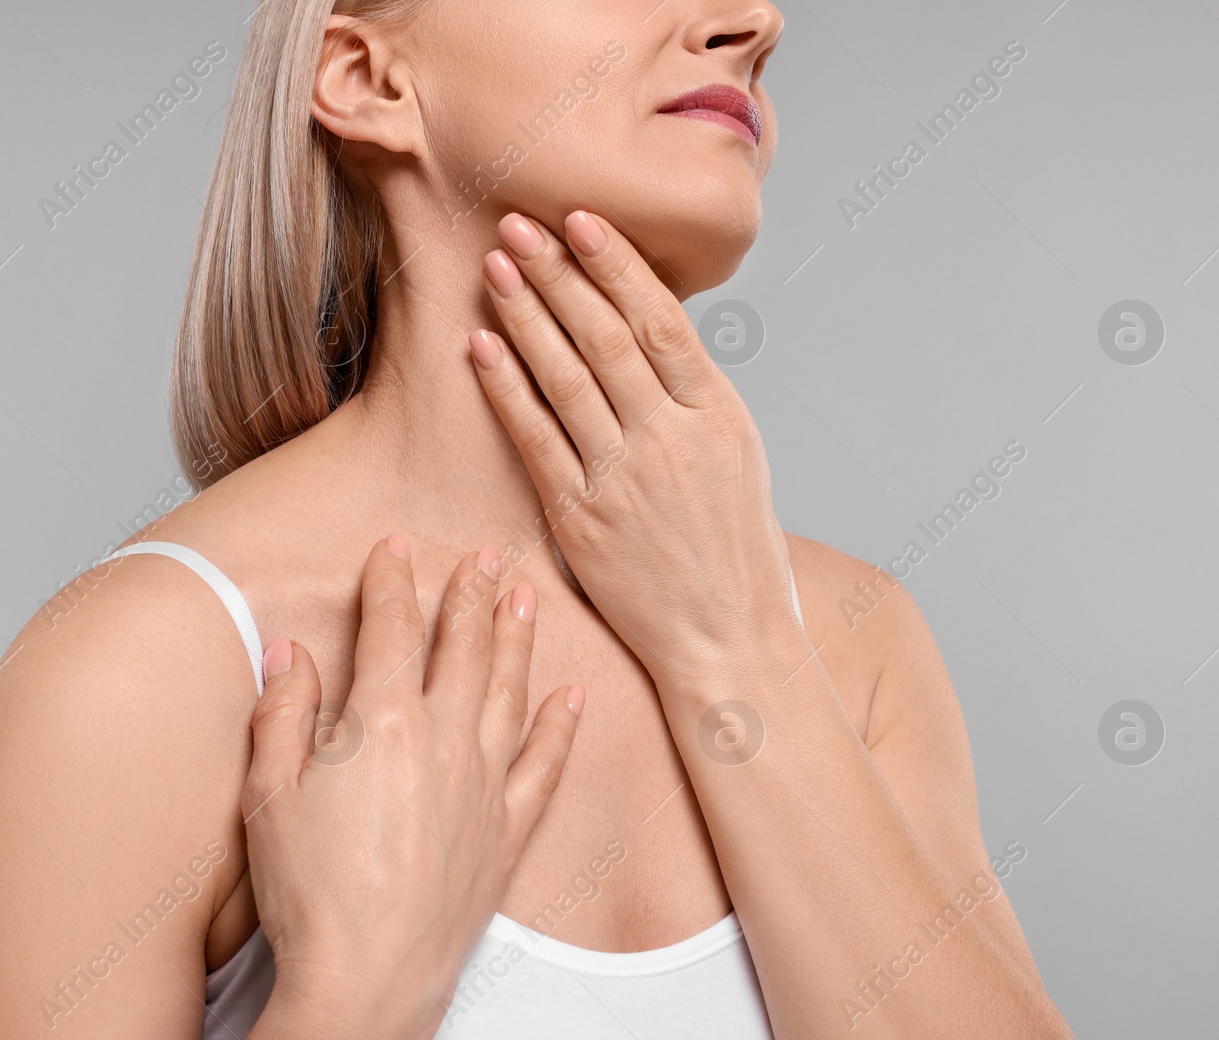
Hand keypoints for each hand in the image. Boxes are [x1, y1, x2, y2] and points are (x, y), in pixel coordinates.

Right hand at [238, 534, 582, 1039]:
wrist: (365, 981)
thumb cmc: (310, 894)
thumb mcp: (269, 794)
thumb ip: (284, 713)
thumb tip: (291, 653)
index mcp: (383, 723)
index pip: (392, 629)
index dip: (393, 582)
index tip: (396, 548)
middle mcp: (444, 742)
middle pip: (463, 647)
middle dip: (472, 594)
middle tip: (486, 555)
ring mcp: (484, 785)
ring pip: (508, 690)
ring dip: (517, 638)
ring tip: (525, 597)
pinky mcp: (507, 832)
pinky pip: (545, 765)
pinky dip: (560, 728)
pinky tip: (571, 698)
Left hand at [469, 209, 799, 685]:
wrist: (731, 642)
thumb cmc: (737, 551)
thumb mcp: (737, 457)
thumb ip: (692, 397)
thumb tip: (650, 333)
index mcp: (717, 416)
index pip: (660, 320)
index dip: (616, 265)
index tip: (581, 219)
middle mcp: (671, 439)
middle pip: (605, 337)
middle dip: (558, 273)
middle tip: (519, 224)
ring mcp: (624, 479)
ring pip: (566, 378)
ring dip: (526, 316)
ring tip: (497, 267)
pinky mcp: (583, 520)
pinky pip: (537, 440)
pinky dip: (507, 389)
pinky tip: (481, 347)